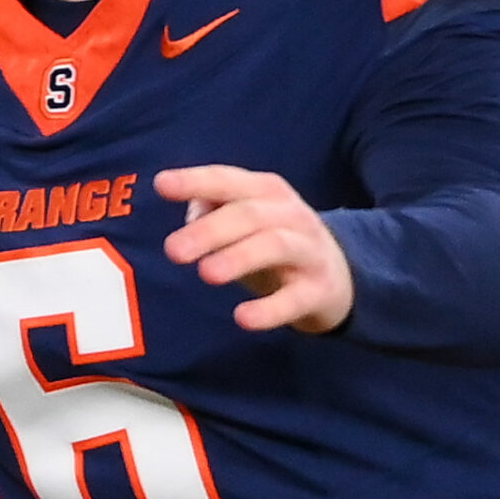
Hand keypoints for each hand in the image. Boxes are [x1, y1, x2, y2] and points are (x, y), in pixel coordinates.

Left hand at [157, 165, 354, 333]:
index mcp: (267, 191)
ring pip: (274, 246)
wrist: (338, 277)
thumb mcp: (245, 220)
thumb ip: (211, 212)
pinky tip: (242, 318)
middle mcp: (291, 215)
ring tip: (206, 273)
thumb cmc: (272, 243)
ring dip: (239, 257)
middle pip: (250, 215)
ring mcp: (308, 251)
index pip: (228, 180)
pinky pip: (295, 299)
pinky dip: (269, 309)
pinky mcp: (319, 290)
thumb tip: (188, 221)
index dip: (196, 180)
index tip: (161, 185)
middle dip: (210, 230)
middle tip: (173, 250)